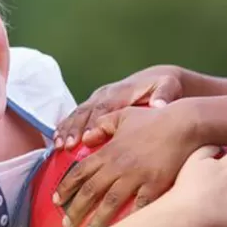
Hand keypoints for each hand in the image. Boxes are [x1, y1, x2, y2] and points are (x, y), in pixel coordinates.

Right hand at [53, 66, 183, 149]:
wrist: (157, 79)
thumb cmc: (163, 87)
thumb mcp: (169, 86)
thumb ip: (164, 95)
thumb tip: (159, 105)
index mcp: (120, 92)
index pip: (103, 107)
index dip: (93, 122)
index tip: (86, 138)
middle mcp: (104, 94)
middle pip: (85, 111)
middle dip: (74, 128)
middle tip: (67, 145)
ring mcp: (96, 99)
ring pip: (77, 114)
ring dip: (66, 129)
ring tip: (58, 146)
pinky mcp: (93, 106)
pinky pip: (76, 117)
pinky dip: (65, 129)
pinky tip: (58, 144)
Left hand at [54, 105, 198, 226]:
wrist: (183, 124)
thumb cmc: (153, 119)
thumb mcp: (122, 116)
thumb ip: (102, 125)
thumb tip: (85, 138)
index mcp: (108, 151)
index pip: (80, 172)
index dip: (66, 187)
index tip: (56, 201)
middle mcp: (118, 166)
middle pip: (91, 190)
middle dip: (76, 209)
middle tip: (66, 223)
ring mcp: (137, 176)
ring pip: (111, 202)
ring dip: (98, 219)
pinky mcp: (155, 185)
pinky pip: (140, 206)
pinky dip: (131, 218)